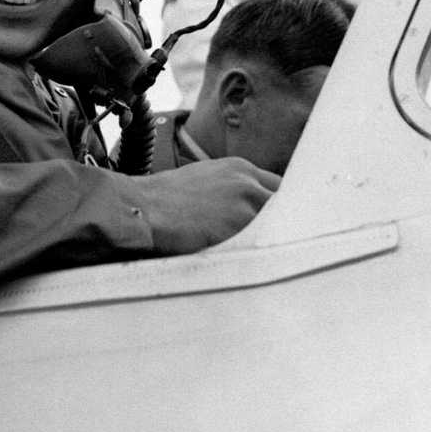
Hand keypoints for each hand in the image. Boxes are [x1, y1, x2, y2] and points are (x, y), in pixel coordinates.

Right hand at [132, 157, 279, 254]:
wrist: (142, 209)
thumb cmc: (164, 201)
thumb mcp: (204, 181)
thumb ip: (232, 191)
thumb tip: (247, 210)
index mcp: (239, 168)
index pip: (279, 188)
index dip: (283, 209)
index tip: (284, 225)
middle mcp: (247, 180)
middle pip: (288, 204)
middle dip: (287, 224)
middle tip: (288, 246)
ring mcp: (246, 201)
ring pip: (282, 224)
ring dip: (277, 241)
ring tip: (270, 259)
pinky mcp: (240, 225)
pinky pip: (267, 242)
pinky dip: (264, 253)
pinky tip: (256, 263)